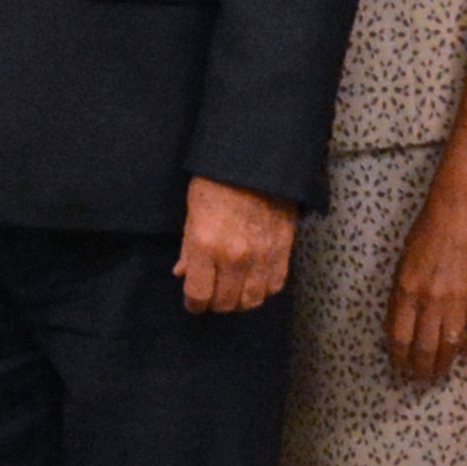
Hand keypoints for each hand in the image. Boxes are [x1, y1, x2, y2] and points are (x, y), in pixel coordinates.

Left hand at [173, 178, 296, 318]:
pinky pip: (274, 286)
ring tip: (233, 293)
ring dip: (240, 302)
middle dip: (215, 304)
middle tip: (212, 297)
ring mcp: (261, 256)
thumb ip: (188, 248)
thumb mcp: (192, 212)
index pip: (199, 295)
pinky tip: (254, 283)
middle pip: (225, 303)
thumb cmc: (217, 181)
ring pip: (251, 300)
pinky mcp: (283, 250)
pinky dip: (263, 290)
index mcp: (205, 246)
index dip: (194, 304)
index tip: (193, 303)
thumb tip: (182, 273)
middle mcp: (234, 257)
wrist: (258, 161)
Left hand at [382, 185, 466, 383]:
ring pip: (450, 346)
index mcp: (406, 292)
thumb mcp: (401, 266)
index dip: (399, 360)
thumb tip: (399, 329)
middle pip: (425, 349)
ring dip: (444, 365)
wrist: (459, 216)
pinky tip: (466, 355)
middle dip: (422, 370)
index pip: (400, 338)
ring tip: (440, 373)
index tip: (400, 370)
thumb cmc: (425, 236)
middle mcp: (430, 302)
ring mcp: (457, 301)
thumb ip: (400, 298)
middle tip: (421, 380)